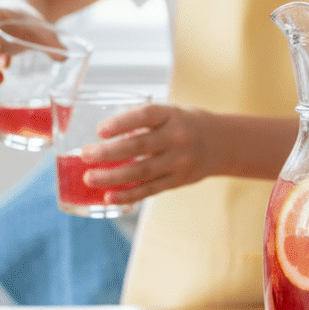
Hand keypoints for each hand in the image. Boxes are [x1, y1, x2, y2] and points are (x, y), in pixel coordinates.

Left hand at [78, 103, 214, 204]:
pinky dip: (128, 195)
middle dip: (109, 152)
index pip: (145, 116)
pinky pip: (150, 190)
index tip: (100, 130)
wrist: (223, 144)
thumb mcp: (171, 112)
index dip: (122, 123)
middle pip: (139, 146)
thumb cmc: (186, 124)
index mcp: (172, 115)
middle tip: (85, 155)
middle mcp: (177, 137)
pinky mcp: (177, 181)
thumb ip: (143, 121)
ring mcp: (178, 162)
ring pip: (142, 172)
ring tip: (90, 178)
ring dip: (113, 177)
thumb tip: (104, 132)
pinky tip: (109, 197)